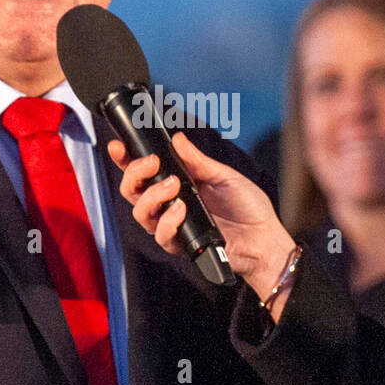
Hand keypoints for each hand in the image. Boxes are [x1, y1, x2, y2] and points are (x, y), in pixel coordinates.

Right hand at [108, 134, 294, 299]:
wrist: (264, 238)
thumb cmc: (248, 208)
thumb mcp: (223, 176)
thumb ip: (197, 160)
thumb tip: (177, 139)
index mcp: (177, 185)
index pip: (144, 173)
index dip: (126, 160)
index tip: (119, 147)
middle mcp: (169, 205)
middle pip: (132, 192)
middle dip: (134, 174)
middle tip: (152, 163)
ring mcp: (173, 225)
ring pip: (141, 213)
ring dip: (152, 196)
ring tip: (173, 186)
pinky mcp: (181, 245)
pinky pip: (161, 235)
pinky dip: (168, 221)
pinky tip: (181, 210)